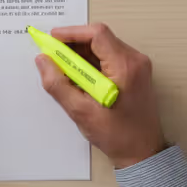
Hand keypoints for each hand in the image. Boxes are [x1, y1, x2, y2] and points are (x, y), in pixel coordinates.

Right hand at [36, 24, 165, 168]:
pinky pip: (110, 57)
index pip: (97, 34)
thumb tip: (43, 61)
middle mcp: (135, 61)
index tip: (52, 40)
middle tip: (52, 55)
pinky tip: (78, 76)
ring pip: (104, 47)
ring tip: (62, 68)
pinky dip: (91, 62)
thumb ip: (58, 84)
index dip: (71, 32)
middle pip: (100, 38)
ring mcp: (137, 66)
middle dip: (73, 44)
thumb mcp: (81, 112)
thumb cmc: (117, 136)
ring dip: (81, 53)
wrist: (143, 153)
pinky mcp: (135, 73)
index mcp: (125, 67)